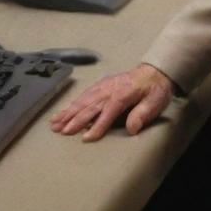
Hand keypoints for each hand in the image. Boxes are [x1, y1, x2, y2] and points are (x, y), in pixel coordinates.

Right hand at [49, 63, 175, 141]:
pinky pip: (84, 94)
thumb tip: (132, 128)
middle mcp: (109, 89)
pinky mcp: (100, 85)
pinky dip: (72, 103)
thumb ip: (143, 114)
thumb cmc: (154, 90)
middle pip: (90, 106)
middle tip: (61, 131)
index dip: (97, 125)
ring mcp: (103, 86)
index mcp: (123, 94)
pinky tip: (64, 111)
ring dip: (68, 111)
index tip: (86, 138)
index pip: (108, 112)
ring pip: (83, 100)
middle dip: (75, 119)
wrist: (153, 72)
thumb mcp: (155, 102)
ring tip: (55, 123)